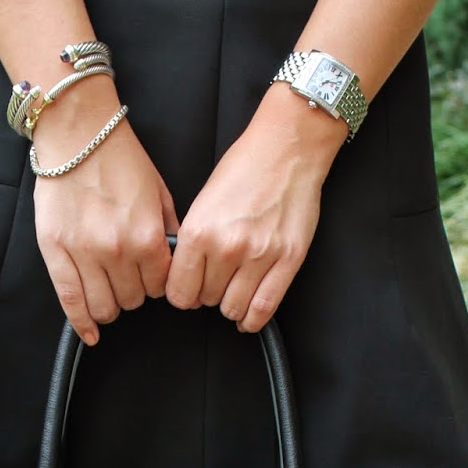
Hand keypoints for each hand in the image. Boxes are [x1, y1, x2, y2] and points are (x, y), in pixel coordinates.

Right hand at [32, 75, 178, 345]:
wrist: (78, 133)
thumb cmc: (120, 158)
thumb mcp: (160, 193)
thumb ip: (168, 233)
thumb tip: (174, 264)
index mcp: (147, 237)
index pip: (161, 288)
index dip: (158, 284)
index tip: (151, 275)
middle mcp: (117, 251)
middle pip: (133, 301)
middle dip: (134, 293)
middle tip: (128, 277)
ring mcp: (84, 254)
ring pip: (104, 307)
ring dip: (110, 306)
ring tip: (108, 292)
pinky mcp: (56, 252)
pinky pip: (70, 300)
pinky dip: (81, 323)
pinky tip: (89, 333)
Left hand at [165, 82, 347, 331]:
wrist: (287, 149)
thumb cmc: (245, 168)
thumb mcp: (202, 202)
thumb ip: (193, 242)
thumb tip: (186, 278)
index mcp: (200, 231)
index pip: (179, 291)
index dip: (182, 293)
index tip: (187, 289)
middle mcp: (227, 247)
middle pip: (205, 300)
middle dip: (207, 294)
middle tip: (215, 279)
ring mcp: (260, 256)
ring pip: (233, 308)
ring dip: (230, 304)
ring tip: (233, 288)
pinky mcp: (288, 260)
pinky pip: (264, 308)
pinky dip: (252, 319)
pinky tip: (247, 314)